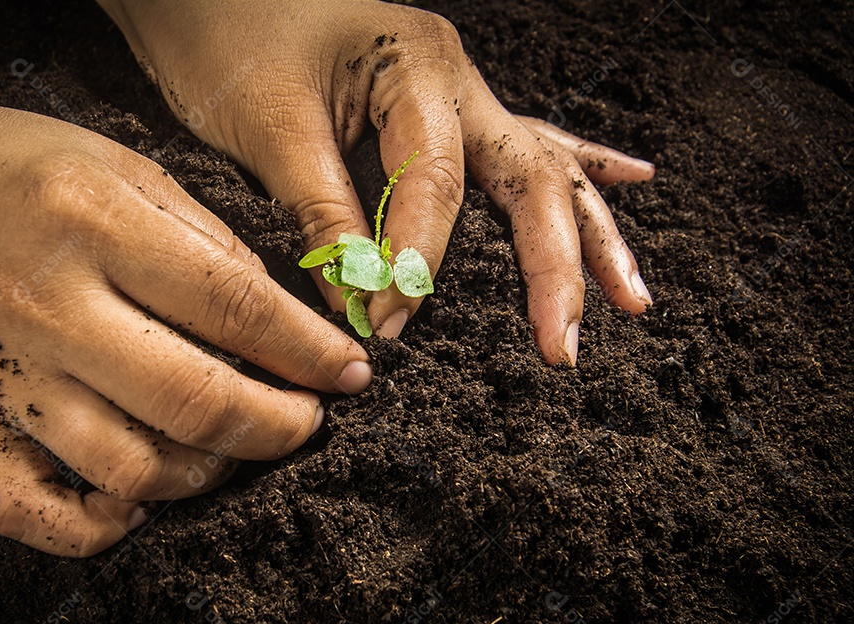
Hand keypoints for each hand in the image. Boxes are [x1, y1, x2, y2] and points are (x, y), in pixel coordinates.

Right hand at [0, 63, 370, 555]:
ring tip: (234, 449)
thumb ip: (200, 238)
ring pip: (126, 467)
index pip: (232, 304)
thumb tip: (277, 318)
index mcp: (93, 224)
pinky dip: (87, 529)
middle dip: (277, 426)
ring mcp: (7, 373)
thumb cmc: (10, 168)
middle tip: (309, 420)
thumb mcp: (118, 164)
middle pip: (191, 401)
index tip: (351, 372)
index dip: (307, 348)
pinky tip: (132, 508)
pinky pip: (23, 508)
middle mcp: (49, 307)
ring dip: (204, 474)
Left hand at [99, 0, 654, 363]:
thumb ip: (321, 217)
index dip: (416, 262)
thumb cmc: (229, 37)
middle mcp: (455, 77)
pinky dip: (577, 172)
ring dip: (588, 236)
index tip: (388, 324)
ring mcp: (460, 90)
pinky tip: (632, 181)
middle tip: (560, 347)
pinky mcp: (446, 108)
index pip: (436, 184)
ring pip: (543, 166)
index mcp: (415, 66)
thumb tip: (360, 304)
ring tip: (632, 301)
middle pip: (527, 178)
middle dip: (552, 268)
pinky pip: (525, 144)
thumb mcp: (269, 129)